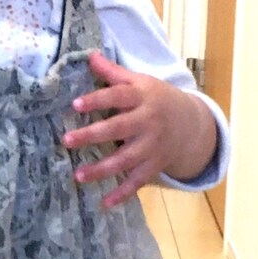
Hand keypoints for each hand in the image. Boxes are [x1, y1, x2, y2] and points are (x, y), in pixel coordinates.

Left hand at [61, 51, 217, 208]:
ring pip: (126, 160)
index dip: (97, 99)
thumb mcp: (140, 81)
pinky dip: (122, 194)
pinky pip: (138, 182)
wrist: (191, 123)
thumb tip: (88, 55)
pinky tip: (104, 203)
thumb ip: (113, 73)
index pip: (118, 96)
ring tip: (78, 175)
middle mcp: (148, 122)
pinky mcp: (154, 165)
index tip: (75, 104)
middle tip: (67, 140)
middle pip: (119, 129)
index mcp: (143, 97)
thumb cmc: (156, 99)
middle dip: (93, 135)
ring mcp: (152, 146)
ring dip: (102, 169)